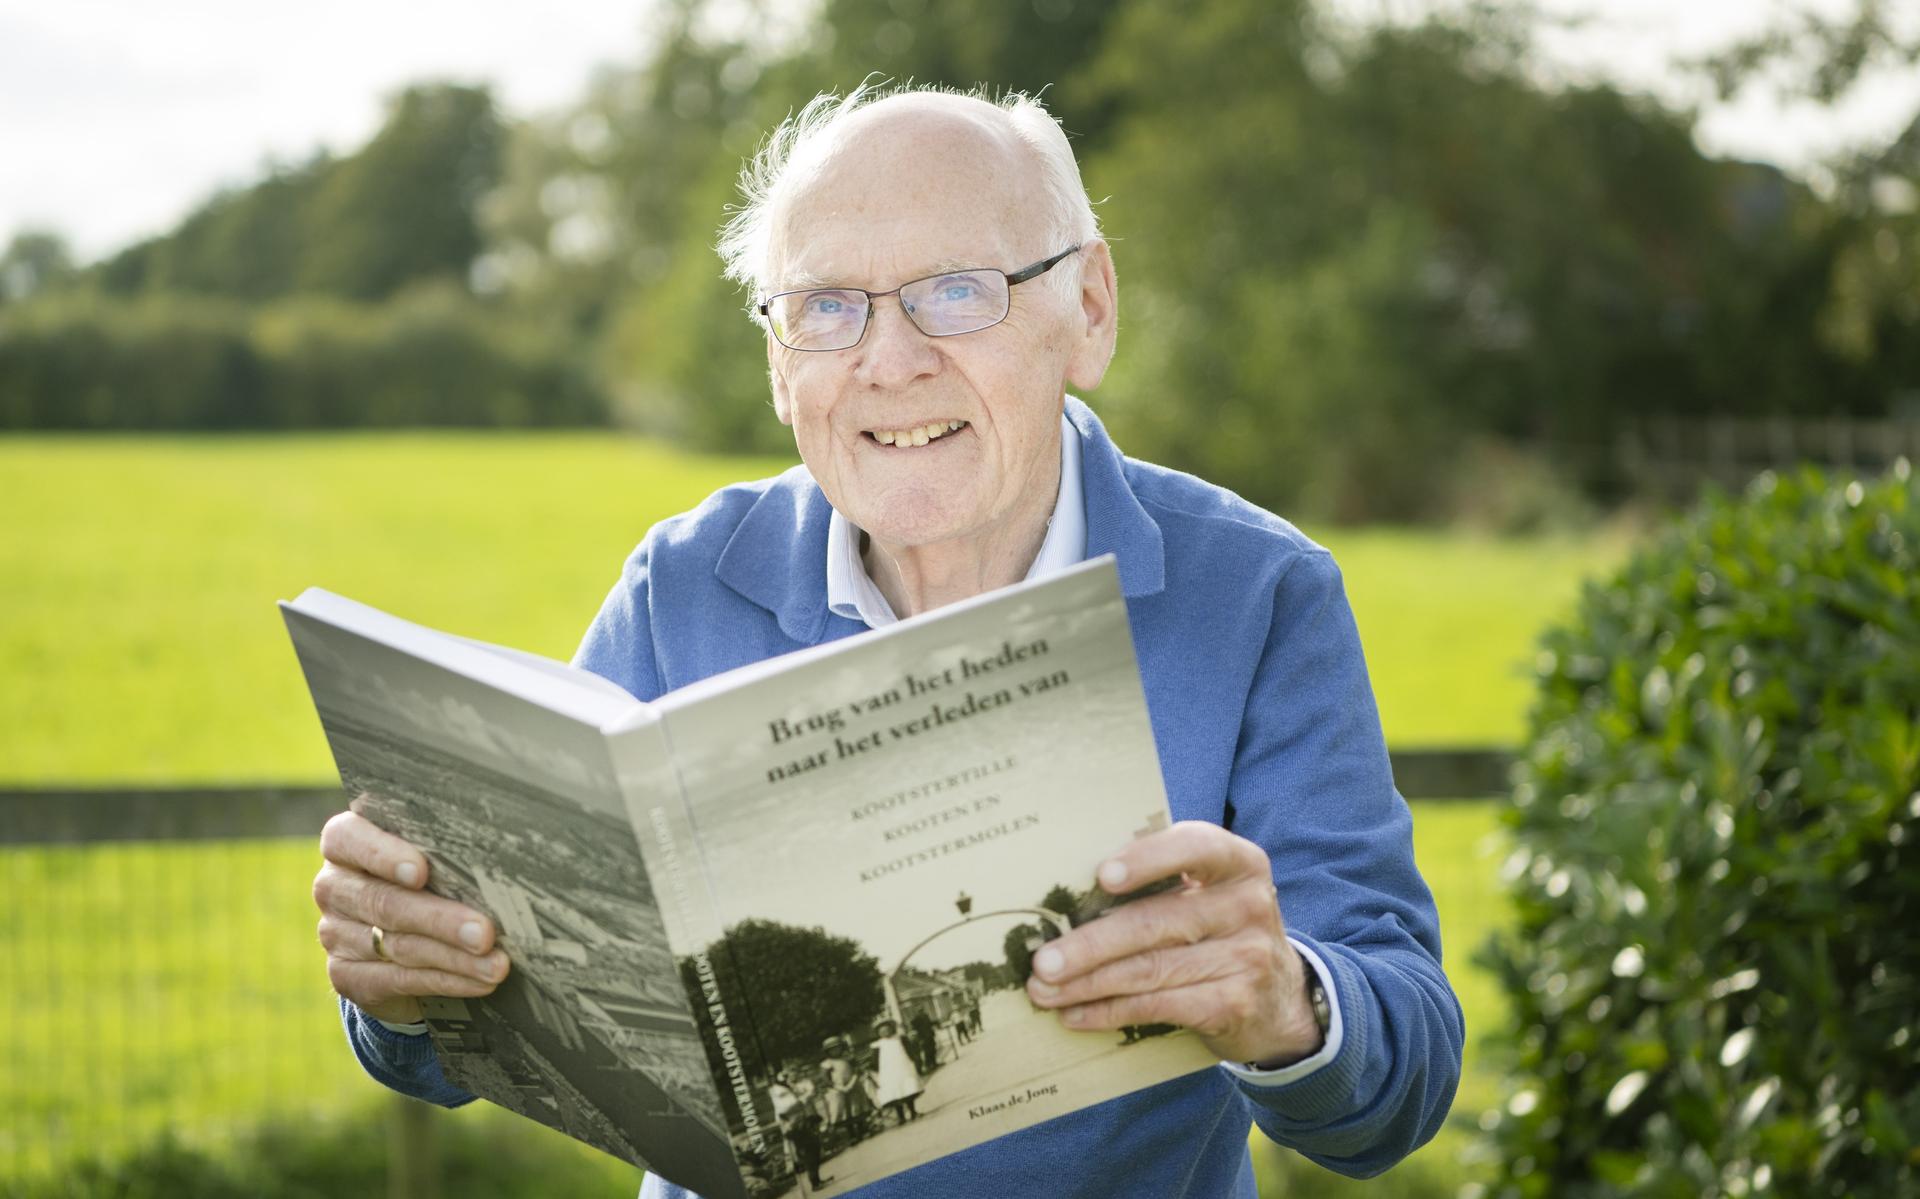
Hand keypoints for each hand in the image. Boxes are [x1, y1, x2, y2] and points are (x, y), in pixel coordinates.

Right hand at [313, 804, 508, 1024]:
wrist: (397, 939)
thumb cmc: (431, 876)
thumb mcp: (435, 856)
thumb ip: (448, 851)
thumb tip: (503, 857)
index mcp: (346, 842)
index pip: (348, 839)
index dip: (382, 855)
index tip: (420, 872)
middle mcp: (334, 886)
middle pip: (384, 902)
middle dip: (441, 919)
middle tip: (486, 933)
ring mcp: (335, 933)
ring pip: (398, 945)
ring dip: (454, 958)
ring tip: (496, 964)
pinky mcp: (346, 975)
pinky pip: (399, 980)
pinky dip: (446, 980)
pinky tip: (479, 982)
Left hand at [1023, 820, 1322, 1065]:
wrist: (1281, 998)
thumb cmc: (1220, 930)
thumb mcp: (1210, 892)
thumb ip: (1164, 879)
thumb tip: (1070, 892)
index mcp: (1238, 862)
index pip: (1195, 847)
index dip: (1147, 859)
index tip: (1102, 876)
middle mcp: (1248, 905)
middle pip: (1155, 922)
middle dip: (1089, 944)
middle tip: (1042, 960)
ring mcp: (1246, 957)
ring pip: (1150, 969)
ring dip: (1087, 983)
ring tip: (1043, 990)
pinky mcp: (1234, 1003)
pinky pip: (1159, 1006)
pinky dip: (1109, 1012)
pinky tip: (1075, 1014)